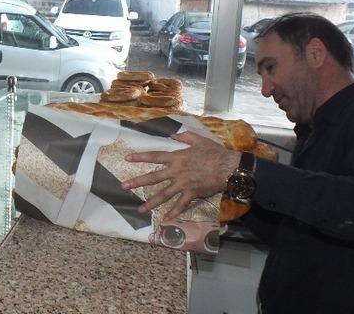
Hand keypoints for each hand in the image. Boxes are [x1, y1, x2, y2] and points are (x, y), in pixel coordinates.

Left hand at [120, 131, 240, 219]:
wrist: (228, 167)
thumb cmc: (215, 152)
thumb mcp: (199, 140)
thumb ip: (184, 137)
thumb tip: (172, 135)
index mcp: (177, 157)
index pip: (155, 156)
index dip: (140, 157)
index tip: (127, 158)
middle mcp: (176, 171)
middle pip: (153, 177)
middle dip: (137, 182)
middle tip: (124, 186)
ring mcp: (183, 183)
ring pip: (164, 194)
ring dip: (151, 202)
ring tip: (140, 209)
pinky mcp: (192, 193)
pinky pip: (181, 205)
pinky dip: (173, 213)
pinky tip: (165, 219)